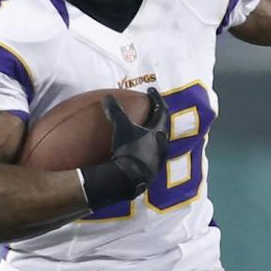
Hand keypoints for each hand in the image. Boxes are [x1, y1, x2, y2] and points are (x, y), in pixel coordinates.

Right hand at [81, 89, 169, 208]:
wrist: (128, 180)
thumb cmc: (129, 150)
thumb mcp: (121, 128)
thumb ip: (116, 111)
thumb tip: (107, 97)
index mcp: (159, 132)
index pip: (162, 110)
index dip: (156, 98)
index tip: (150, 90)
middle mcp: (162, 145)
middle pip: (163, 125)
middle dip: (156, 114)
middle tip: (150, 107)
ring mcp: (158, 159)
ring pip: (158, 139)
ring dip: (151, 131)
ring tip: (143, 126)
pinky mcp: (150, 170)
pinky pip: (151, 151)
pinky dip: (145, 144)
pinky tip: (136, 146)